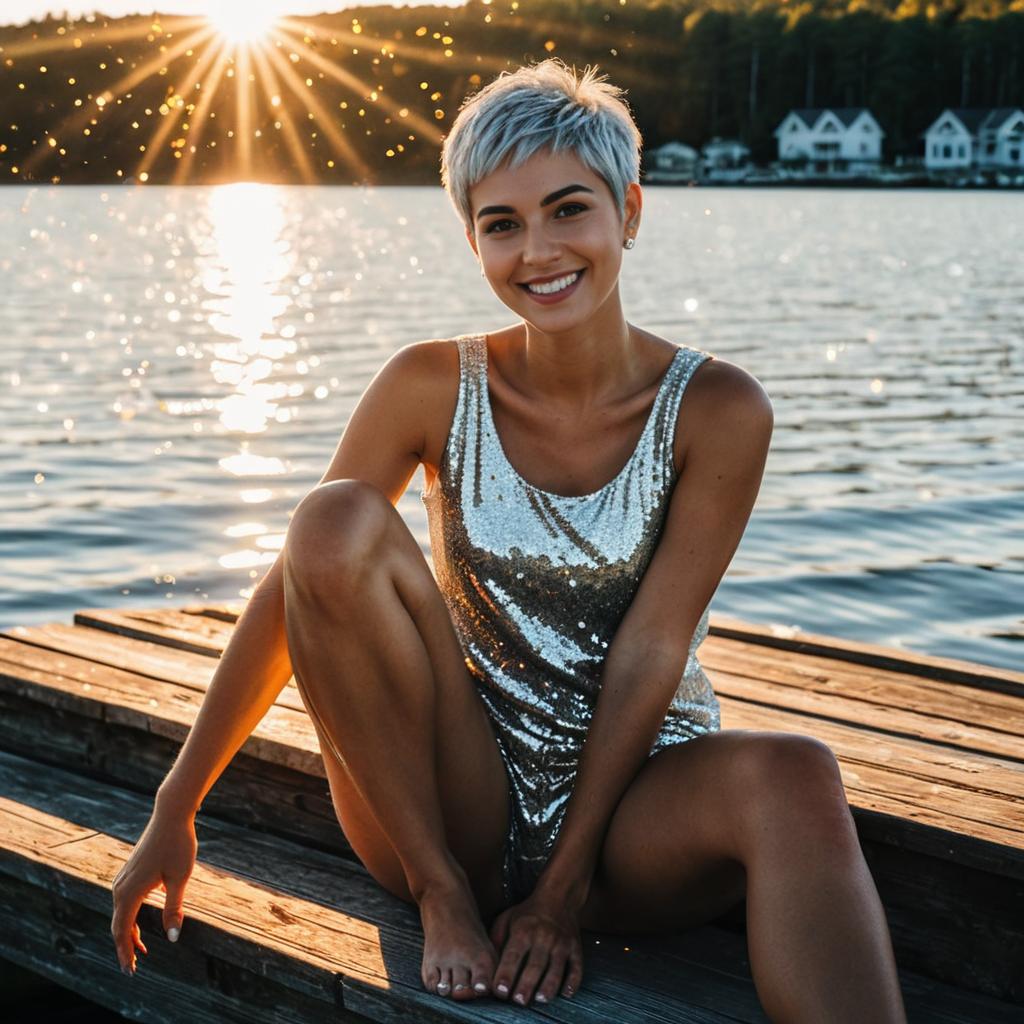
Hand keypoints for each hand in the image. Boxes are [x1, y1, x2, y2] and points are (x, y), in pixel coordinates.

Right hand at [110, 807, 196, 974]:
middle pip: (118, 925)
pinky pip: (123, 903)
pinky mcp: (129, 872)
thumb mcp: (179, 878)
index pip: (123, 930)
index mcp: (130, 892)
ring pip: (120, 914)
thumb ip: (173, 908)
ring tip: (140, 950)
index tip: (131, 971)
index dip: (126, 952)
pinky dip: (129, 918)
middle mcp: (121, 887)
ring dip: (128, 933)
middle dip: (125, 947)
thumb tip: (172, 937)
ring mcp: (123, 878)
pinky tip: (140, 926)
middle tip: (133, 968)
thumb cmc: (178, 845)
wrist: (170, 815)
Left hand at [488, 891, 583, 1004]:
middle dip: (526, 984)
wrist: (558, 897)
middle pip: (535, 965)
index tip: (500, 990)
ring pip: (556, 969)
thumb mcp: (507, 918)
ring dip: (548, 986)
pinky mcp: (575, 948)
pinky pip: (577, 967)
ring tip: (540, 999)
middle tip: (519, 1000)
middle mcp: (543, 937)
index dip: (506, 973)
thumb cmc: (528, 913)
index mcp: (523, 930)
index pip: (513, 955)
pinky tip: (566, 993)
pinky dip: (573, 981)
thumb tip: (488, 965)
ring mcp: (561, 943)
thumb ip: (496, 939)